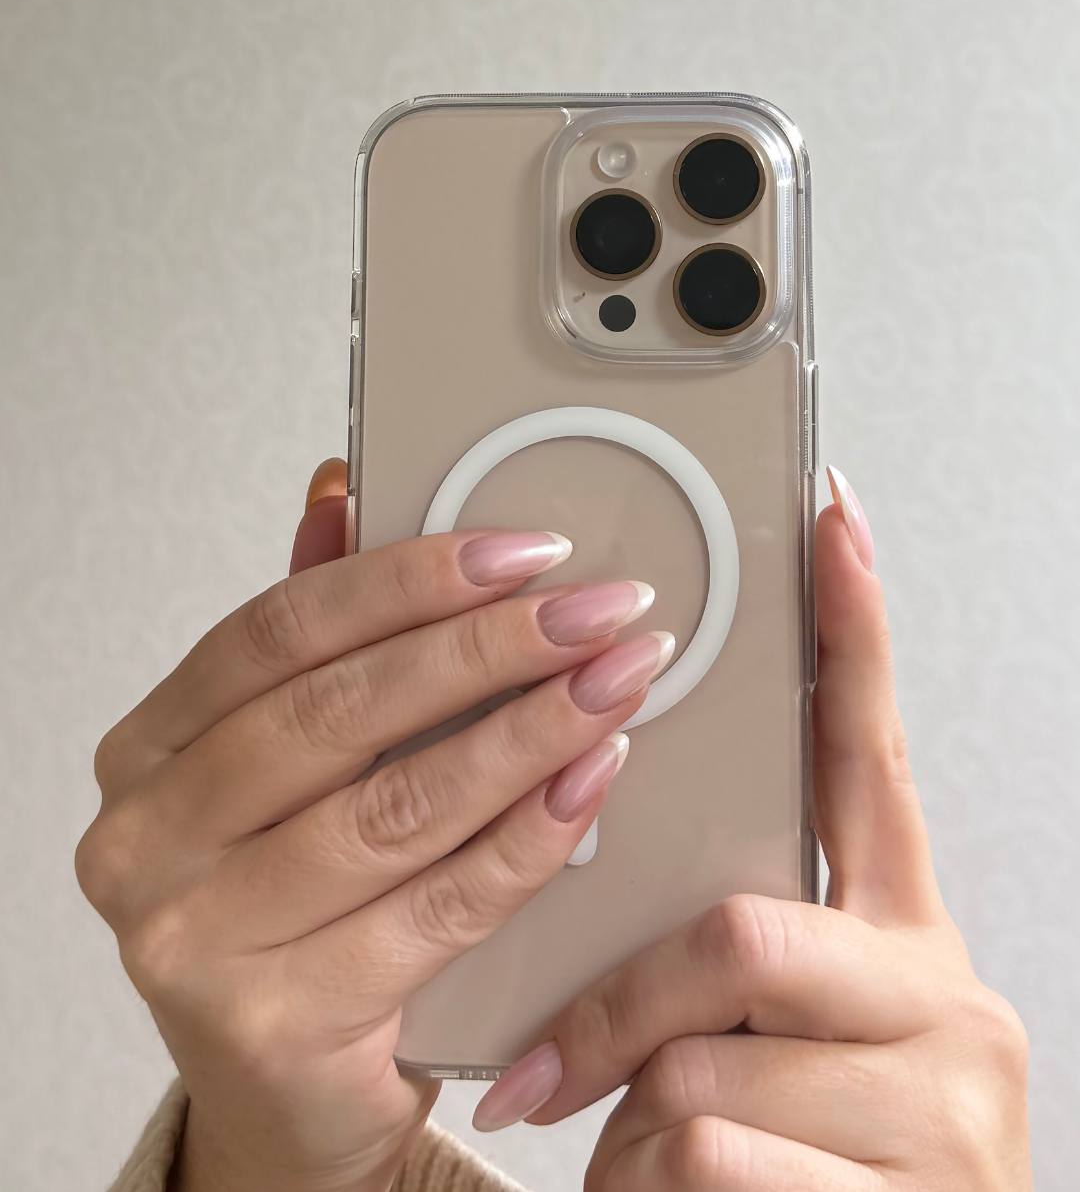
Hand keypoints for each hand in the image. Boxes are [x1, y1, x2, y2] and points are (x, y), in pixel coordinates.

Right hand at [76, 459, 672, 1191]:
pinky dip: (525, 838)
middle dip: (487, 649)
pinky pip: (435, 909)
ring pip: (394, 807)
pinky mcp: (274, 1024)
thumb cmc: (296, 905)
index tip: (525, 551)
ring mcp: (194, 940)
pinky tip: (589, 783)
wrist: (288, 1095)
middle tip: (595, 610)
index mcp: (146, 749)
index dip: (407, 579)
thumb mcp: (288, 768)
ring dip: (525, 733)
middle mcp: (146, 839)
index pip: (278, 632)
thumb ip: (310, 639)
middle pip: (340, 711)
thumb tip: (339, 489)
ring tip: (614, 681)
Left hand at [472, 468, 1032, 1190]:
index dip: (853, 634)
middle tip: (553, 1068)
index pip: (873, 757)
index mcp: (899, 936)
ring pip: (706, 1061)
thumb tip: (591, 828)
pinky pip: (709, 1154)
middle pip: (744, 932)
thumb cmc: (776, 1165)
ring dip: (630, 1121)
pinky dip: (641, 1190)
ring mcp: (946, 1101)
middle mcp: (944, 996)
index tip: (831, 515)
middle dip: (622, 1007)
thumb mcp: (741, 1035)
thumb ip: (697, 941)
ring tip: (640, 1167)